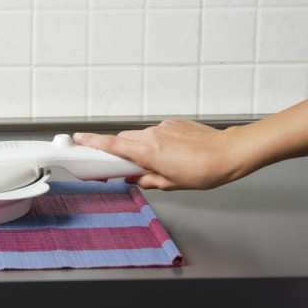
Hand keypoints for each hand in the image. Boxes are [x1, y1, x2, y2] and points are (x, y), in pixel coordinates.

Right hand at [74, 119, 250, 190]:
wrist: (230, 152)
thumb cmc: (204, 170)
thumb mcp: (171, 184)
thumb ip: (147, 180)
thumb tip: (134, 179)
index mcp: (147, 152)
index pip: (111, 145)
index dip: (92, 143)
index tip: (78, 140)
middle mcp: (151, 135)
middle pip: (124, 140)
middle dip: (121, 151)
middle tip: (126, 166)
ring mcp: (163, 127)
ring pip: (141, 136)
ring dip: (142, 148)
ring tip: (161, 163)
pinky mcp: (174, 123)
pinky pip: (157, 132)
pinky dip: (158, 142)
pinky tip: (175, 154)